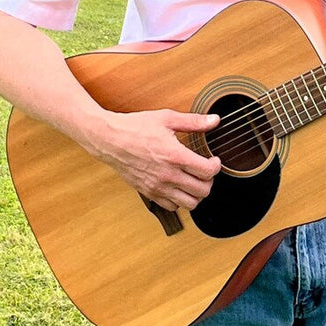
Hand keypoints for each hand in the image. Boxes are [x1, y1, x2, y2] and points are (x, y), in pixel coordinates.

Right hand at [87, 109, 221, 210]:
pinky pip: (172, 206)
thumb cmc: (135, 127)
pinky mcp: (148, 193)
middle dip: (209, 181)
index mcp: (175, 156)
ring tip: (194, 181)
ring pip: (189, 204)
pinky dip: (179, 200)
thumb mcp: (167, 118)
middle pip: (202, 191)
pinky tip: (178, 186)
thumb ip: (194, 121)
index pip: (208, 172)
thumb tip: (215, 120)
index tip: (213, 160)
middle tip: (205, 171)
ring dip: (196, 194)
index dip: (216, 166)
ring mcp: (158, 187)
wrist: (109, 139)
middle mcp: (168, 176)